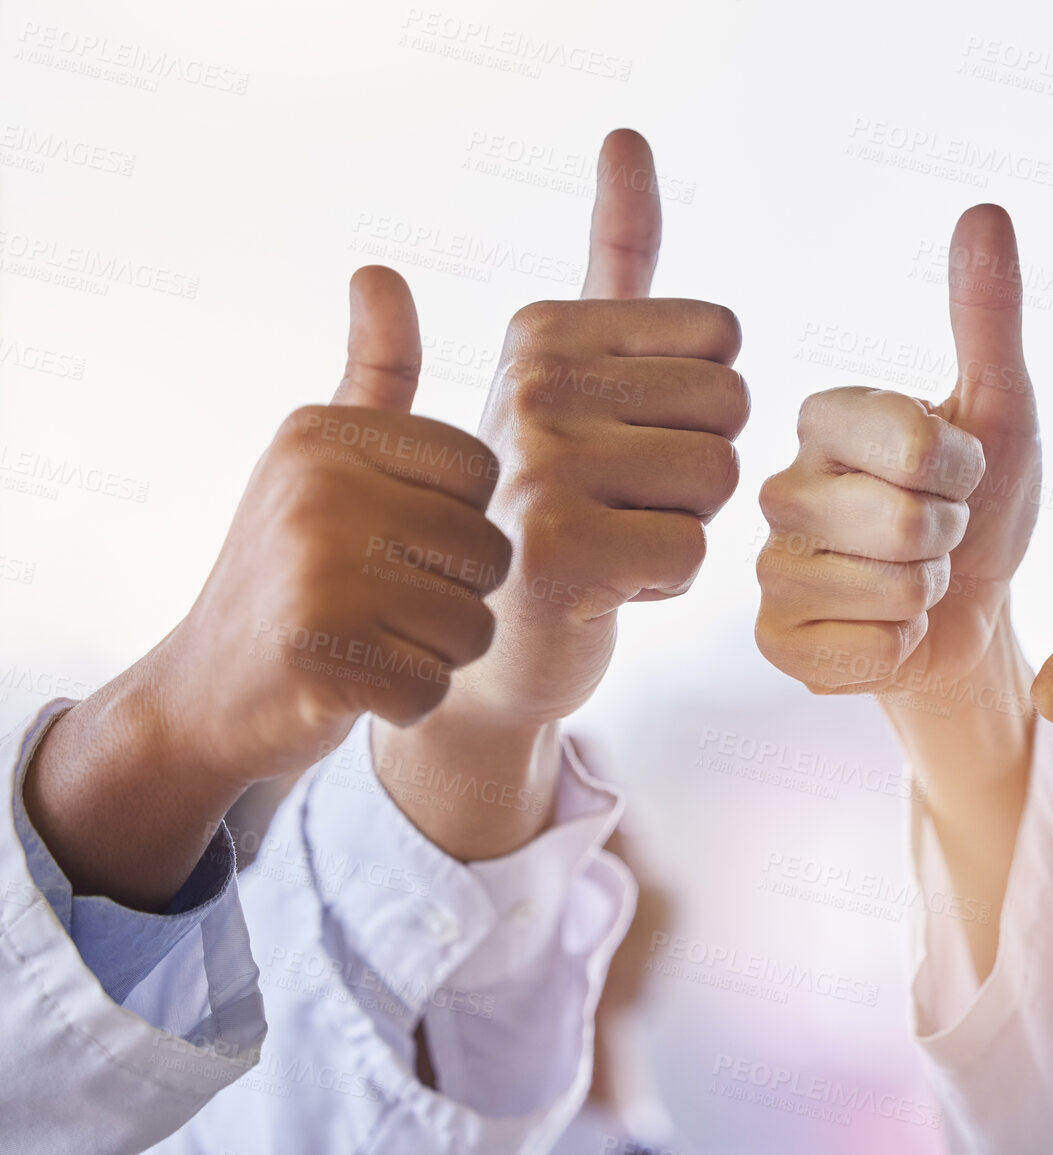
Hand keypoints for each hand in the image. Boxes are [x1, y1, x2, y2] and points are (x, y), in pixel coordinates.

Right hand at [25, 266, 507, 905]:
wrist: (203, 691)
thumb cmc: (291, 568)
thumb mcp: (323, 457)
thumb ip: (374, 372)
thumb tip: (378, 269)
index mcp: (327, 434)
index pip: (484, 476)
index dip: (461, 525)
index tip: (398, 540)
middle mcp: (316, 490)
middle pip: (489, 554)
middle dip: (457, 596)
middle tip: (384, 604)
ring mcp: (311, 571)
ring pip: (472, 626)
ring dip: (437, 654)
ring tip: (372, 640)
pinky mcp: (316, 656)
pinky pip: (433, 686)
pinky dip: (409, 700)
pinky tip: (360, 685)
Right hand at [373, 129, 747, 858]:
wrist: (466, 640)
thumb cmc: (536, 505)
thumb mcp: (568, 368)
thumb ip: (612, 259)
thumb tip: (629, 136)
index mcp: (540, 330)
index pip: (723, 338)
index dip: (696, 403)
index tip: (622, 439)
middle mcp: (530, 382)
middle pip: (731, 405)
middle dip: (697, 468)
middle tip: (617, 501)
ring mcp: (536, 466)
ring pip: (718, 480)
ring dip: (681, 526)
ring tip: (605, 541)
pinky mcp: (555, 555)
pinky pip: (692, 555)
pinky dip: (661, 585)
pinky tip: (598, 590)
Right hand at [755, 204, 1036, 702]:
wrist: (973, 617)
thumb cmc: (985, 507)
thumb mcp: (1003, 410)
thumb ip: (988, 314)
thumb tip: (985, 210)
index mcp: (823, 416)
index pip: (916, 443)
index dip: (964, 470)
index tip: (959, 474)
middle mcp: (780, 483)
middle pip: (907, 524)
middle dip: (953, 540)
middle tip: (940, 537)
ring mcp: (771, 567)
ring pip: (889, 591)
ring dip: (929, 595)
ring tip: (915, 581)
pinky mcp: (777, 640)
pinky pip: (860, 650)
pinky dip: (898, 648)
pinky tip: (887, 630)